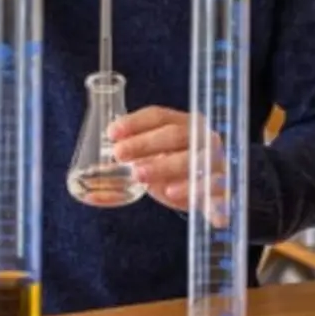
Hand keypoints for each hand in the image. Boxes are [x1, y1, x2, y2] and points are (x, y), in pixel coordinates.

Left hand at [109, 106, 228, 224]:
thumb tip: (91, 184)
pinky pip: (215, 191)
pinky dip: (200, 195)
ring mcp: (216, 162)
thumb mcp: (155, 162)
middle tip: (119, 155)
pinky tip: (179, 199)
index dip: (134, 122)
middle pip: (175, 135)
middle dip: (145, 144)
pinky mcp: (223, 189)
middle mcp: (203, 138)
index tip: (111, 133)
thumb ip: (130, 166)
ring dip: (167, 167)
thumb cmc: (178, 170)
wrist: (215, 190)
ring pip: (195, 160)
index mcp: (185, 124)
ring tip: (140, 176)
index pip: (159, 116)